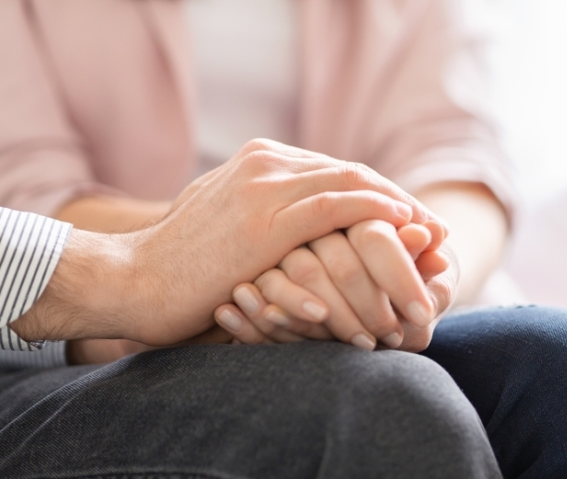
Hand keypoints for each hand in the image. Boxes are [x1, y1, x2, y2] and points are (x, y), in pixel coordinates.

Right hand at [11, 139, 438, 345]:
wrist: (131, 281)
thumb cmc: (185, 269)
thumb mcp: (234, 228)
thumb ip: (274, 218)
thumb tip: (316, 235)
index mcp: (260, 159)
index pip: (338, 170)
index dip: (382, 194)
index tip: (414, 220)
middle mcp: (265, 161)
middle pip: (354, 173)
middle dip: (400, 200)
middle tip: (435, 227)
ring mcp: (265, 185)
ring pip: (353, 184)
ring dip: (400, 208)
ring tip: (431, 233)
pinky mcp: (266, 218)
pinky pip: (338, 206)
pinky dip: (378, 213)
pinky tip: (406, 226)